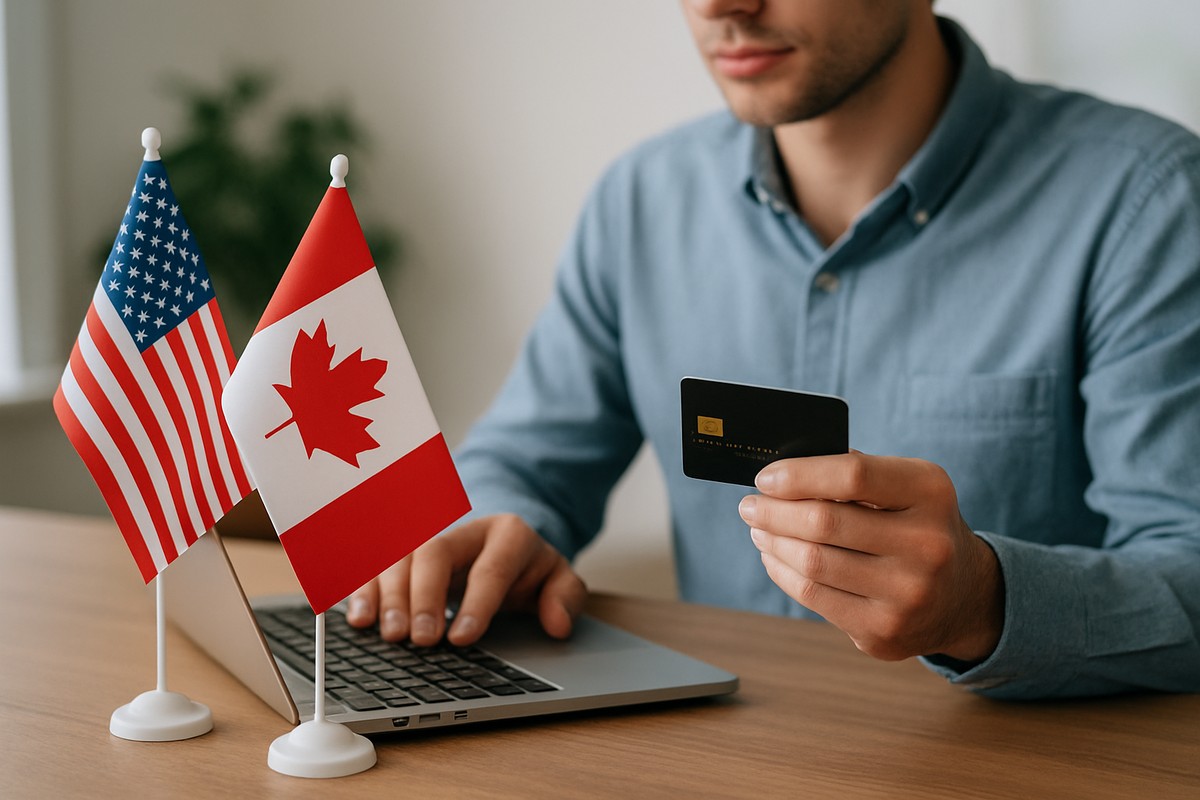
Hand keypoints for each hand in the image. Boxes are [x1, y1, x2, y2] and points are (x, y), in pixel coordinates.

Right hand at [345, 513, 587, 646]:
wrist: (504, 540)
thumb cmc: (529, 568)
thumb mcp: (559, 578)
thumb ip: (565, 598)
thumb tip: (558, 623)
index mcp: (509, 535)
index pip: (490, 568)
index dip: (476, 603)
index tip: (461, 639)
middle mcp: (465, 529)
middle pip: (435, 552)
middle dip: (423, 596)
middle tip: (420, 639)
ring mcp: (431, 537)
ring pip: (400, 554)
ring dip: (389, 595)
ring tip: (388, 634)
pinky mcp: (405, 551)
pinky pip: (377, 562)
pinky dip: (365, 590)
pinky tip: (360, 619)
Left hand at [739, 453, 1003, 662]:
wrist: (962, 597)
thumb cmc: (917, 527)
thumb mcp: (907, 488)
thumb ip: (856, 474)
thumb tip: (782, 474)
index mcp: (931, 493)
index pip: (853, 474)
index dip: (799, 474)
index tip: (765, 478)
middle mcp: (927, 544)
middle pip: (825, 522)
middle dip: (774, 511)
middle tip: (750, 506)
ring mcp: (907, 594)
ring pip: (812, 562)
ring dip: (772, 542)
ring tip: (760, 530)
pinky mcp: (884, 631)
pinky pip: (813, 596)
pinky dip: (782, 572)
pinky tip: (775, 557)